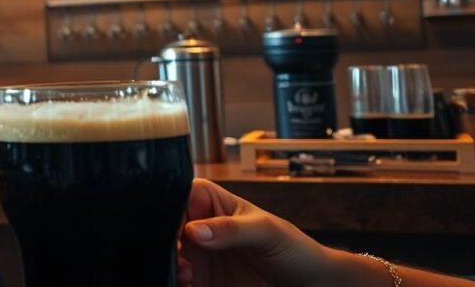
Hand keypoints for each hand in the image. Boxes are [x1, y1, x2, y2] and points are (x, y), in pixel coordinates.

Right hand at [179, 179, 333, 286]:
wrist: (308, 285)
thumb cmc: (293, 248)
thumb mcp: (266, 232)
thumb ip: (232, 229)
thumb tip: (195, 231)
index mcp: (210, 201)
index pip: (178, 196)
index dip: (170, 209)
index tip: (174, 226)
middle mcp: (198, 225)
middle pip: (166, 227)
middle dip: (165, 239)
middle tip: (177, 252)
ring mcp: (197, 254)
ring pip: (168, 253)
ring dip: (170, 261)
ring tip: (186, 271)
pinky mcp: (200, 279)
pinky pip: (178, 278)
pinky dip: (175, 279)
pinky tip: (186, 281)